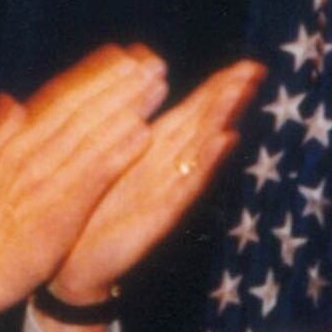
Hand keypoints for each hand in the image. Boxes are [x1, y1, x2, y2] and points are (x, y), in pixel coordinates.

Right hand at [0, 47, 168, 322]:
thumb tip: (9, 99)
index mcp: (10, 146)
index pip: (55, 101)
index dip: (89, 76)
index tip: (118, 56)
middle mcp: (27, 154)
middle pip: (79, 109)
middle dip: (116, 81)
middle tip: (150, 60)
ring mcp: (44, 179)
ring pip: (91, 133)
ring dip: (126, 106)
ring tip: (156, 85)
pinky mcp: (60, 208)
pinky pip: (94, 173)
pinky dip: (118, 150)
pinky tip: (144, 133)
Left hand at [47, 62, 268, 306]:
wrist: (74, 266)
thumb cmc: (89, 214)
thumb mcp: (104, 163)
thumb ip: (122, 130)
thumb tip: (128, 90)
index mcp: (152, 151)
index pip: (193, 112)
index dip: (219, 87)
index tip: (247, 64)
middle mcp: (166, 168)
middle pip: (204, 125)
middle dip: (230, 96)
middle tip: (257, 69)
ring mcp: (166, 190)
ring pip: (200, 148)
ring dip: (223, 118)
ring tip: (244, 92)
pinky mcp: (158, 215)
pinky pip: (186, 183)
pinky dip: (206, 161)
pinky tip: (224, 141)